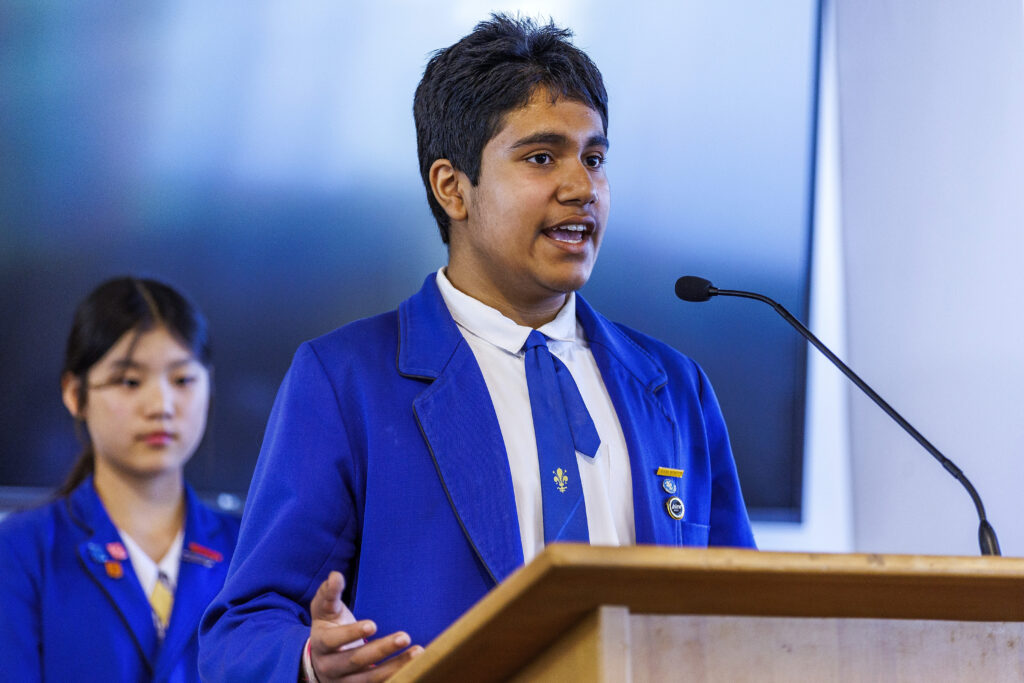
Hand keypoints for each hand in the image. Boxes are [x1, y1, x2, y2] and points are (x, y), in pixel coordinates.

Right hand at [308, 571, 422, 681]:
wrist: (322, 659)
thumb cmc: (328, 626)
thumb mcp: (324, 609)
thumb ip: (329, 592)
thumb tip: (336, 576)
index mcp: (320, 644)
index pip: (333, 641)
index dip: (352, 633)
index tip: (373, 625)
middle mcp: (330, 668)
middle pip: (355, 661)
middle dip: (381, 650)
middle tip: (405, 636)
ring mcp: (344, 682)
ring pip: (370, 678)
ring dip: (396, 666)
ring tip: (417, 652)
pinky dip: (397, 676)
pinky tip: (416, 667)